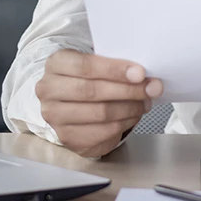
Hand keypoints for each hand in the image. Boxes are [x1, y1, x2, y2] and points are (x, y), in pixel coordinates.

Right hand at [35, 49, 163, 157]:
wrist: (68, 103)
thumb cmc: (85, 78)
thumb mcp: (93, 63)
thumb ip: (113, 66)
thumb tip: (145, 78)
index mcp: (55, 63)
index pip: (85, 66)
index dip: (114, 70)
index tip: (140, 73)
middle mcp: (49, 89)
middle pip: (92, 91)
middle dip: (127, 90)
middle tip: (151, 88)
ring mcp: (55, 116)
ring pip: (100, 113)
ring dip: (129, 108)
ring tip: (145, 102)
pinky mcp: (66, 137)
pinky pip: (102, 132)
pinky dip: (124, 124)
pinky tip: (133, 115)